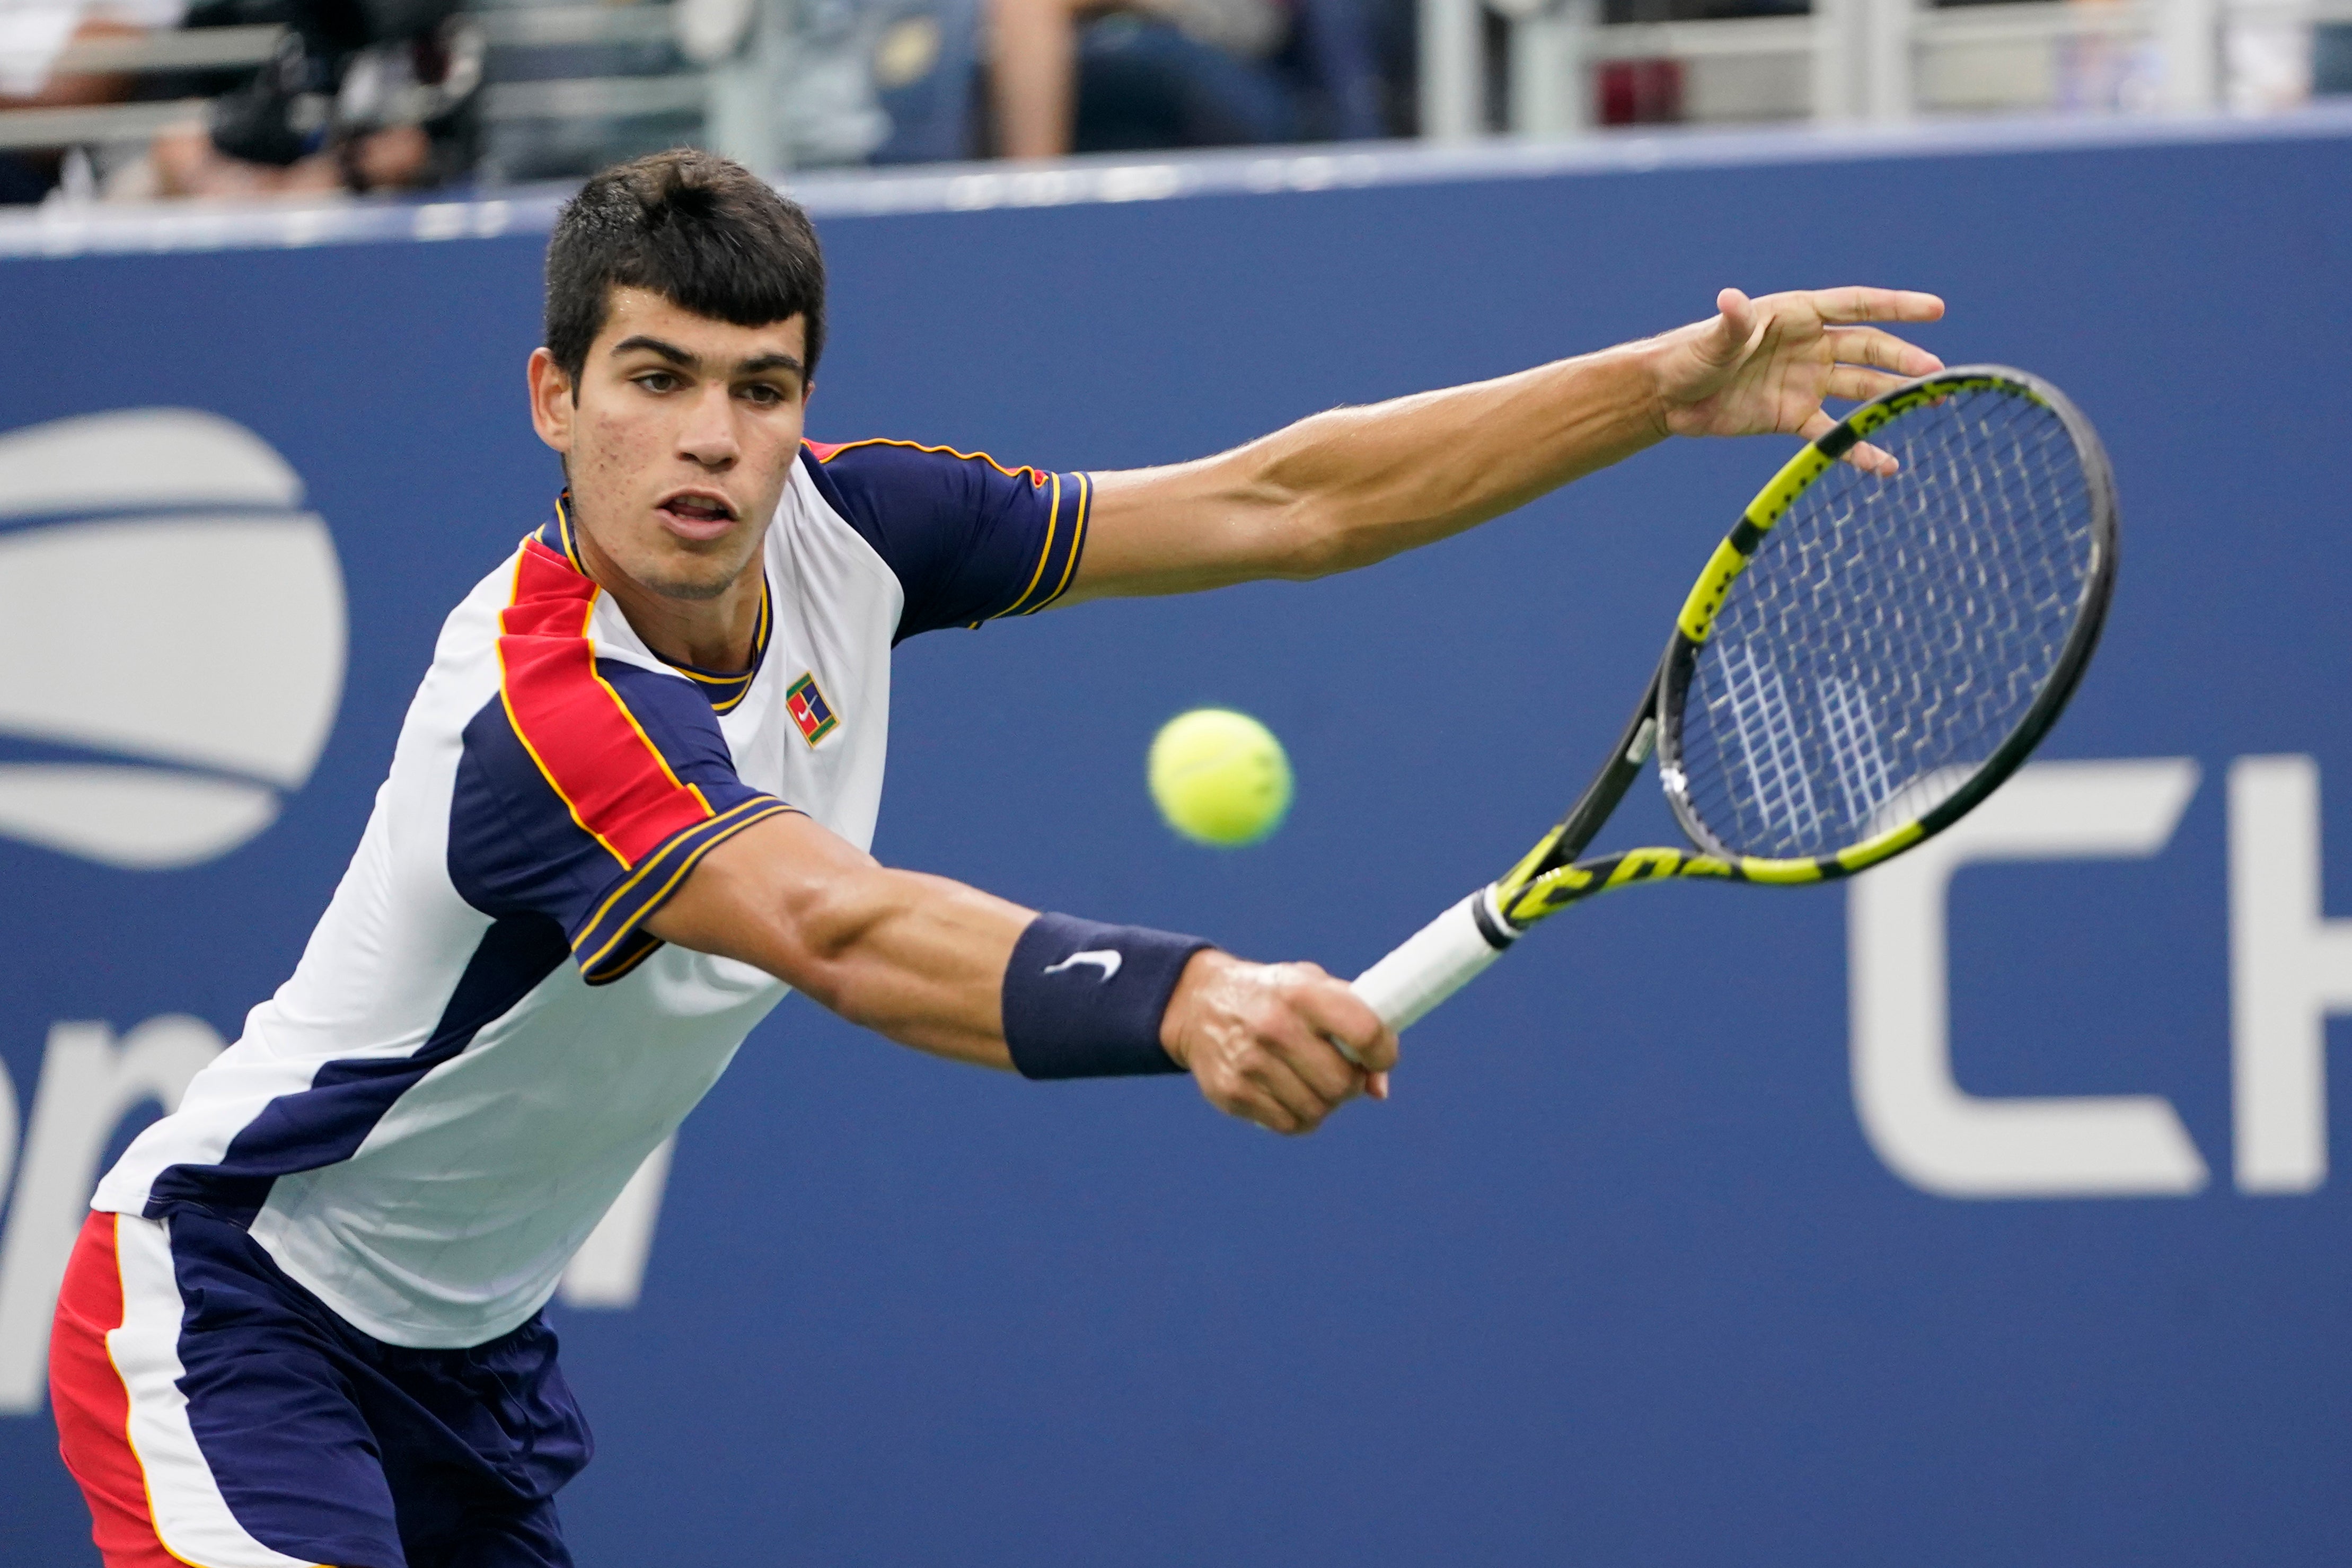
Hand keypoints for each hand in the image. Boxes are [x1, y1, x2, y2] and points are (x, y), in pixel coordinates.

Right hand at [1160, 952, 1398, 1134]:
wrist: (1199, 1005)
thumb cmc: (1273, 997)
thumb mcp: (1313, 988)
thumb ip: (1355, 1024)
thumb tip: (1378, 1088)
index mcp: (1302, 992)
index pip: (1364, 1032)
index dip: (1384, 1052)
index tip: (1380, 1057)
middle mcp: (1275, 1026)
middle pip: (1341, 1083)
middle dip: (1350, 1084)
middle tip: (1341, 1072)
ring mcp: (1250, 1063)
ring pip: (1317, 1110)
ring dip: (1324, 1103)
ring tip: (1313, 1082)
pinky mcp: (1233, 1092)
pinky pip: (1289, 1124)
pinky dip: (1299, 1117)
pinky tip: (1291, 1095)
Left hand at [1650, 286, 1945, 474]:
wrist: (1668, 398)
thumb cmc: (1689, 356)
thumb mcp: (1712, 340)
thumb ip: (1731, 324)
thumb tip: (1731, 300)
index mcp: (1796, 316)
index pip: (1856, 306)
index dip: (1896, 307)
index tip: (1935, 310)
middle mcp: (1809, 346)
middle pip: (1868, 349)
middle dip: (1903, 360)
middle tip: (1936, 374)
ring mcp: (1805, 382)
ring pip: (1860, 388)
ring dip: (1893, 397)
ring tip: (1934, 404)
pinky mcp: (1793, 417)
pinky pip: (1833, 433)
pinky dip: (1858, 449)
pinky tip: (1886, 465)